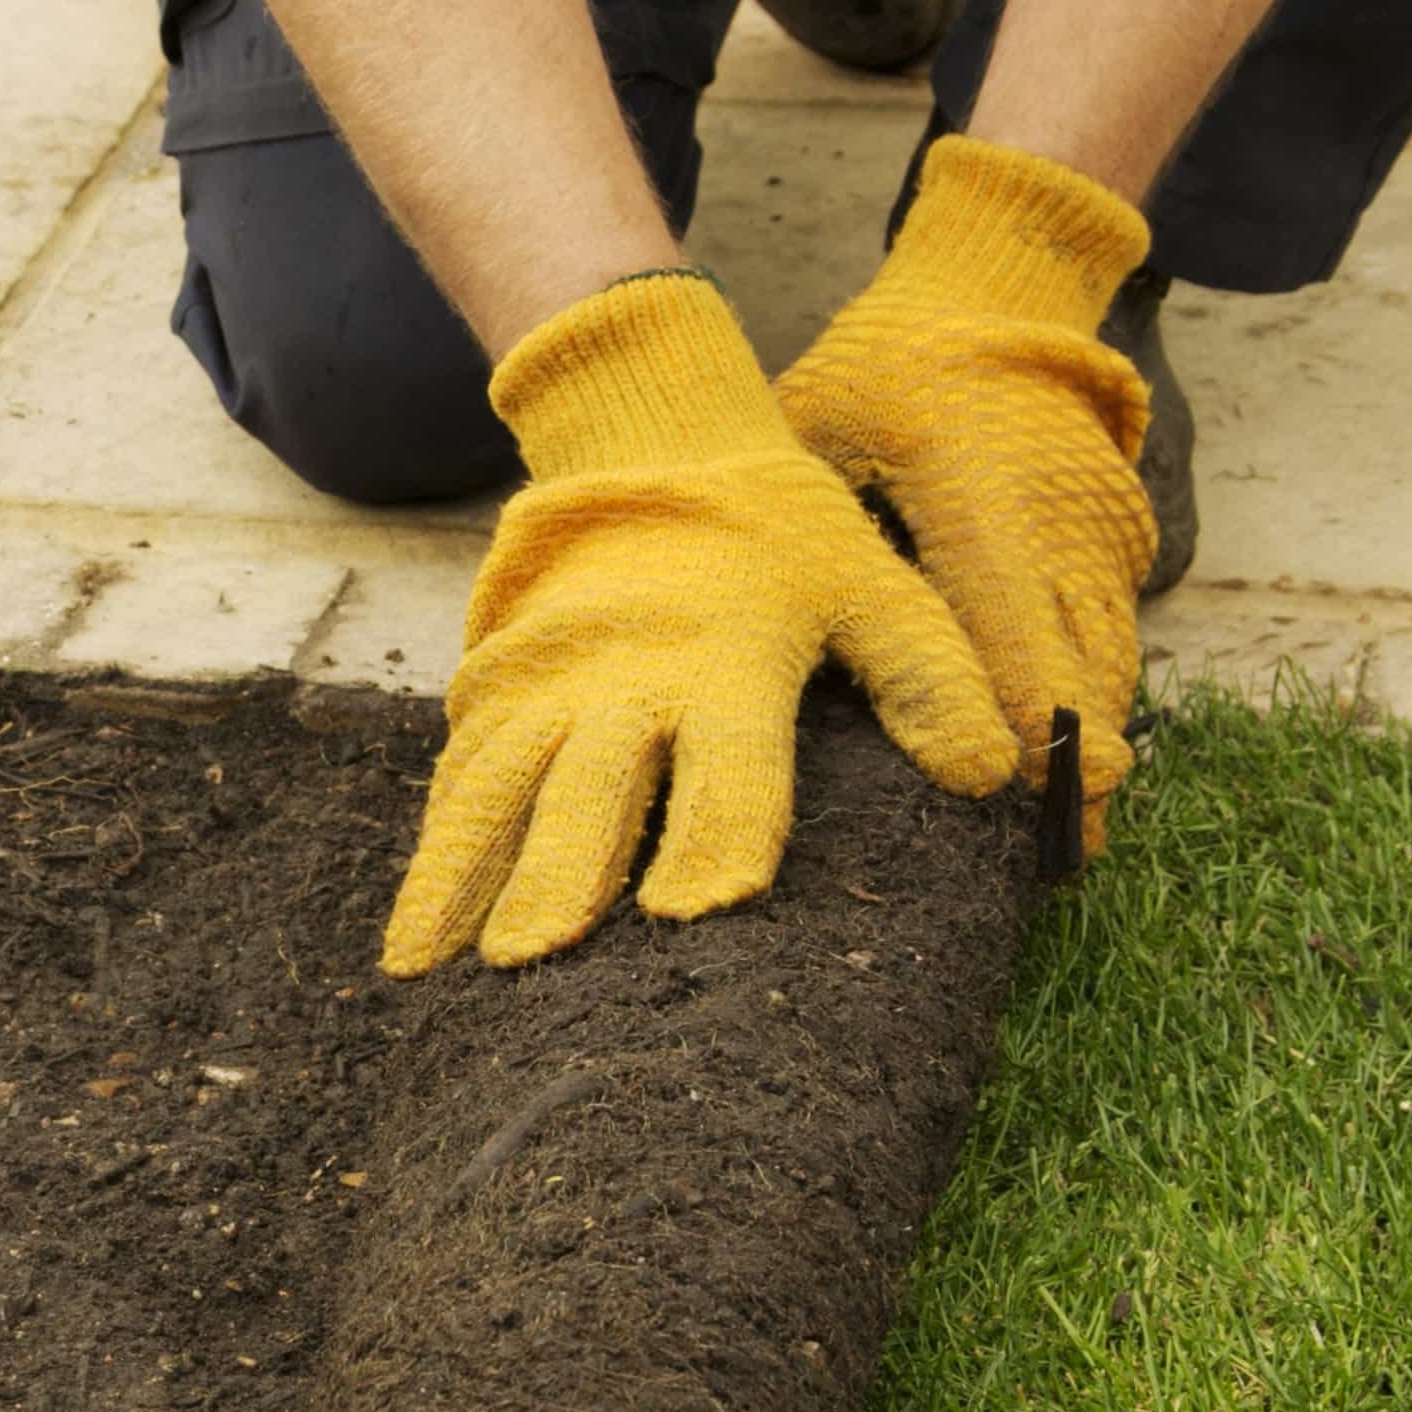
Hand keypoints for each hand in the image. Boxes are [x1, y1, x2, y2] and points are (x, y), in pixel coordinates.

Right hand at [384, 274, 1017, 975]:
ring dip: (462, 878)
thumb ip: (928, 674)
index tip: (700, 913)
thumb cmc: (779, 535)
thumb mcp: (871, 584)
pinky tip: (417, 928)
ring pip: (496, 791)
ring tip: (428, 967)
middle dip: (558, 875)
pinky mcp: (498, 690)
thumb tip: (994, 772)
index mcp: (726, 662)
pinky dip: (433, 851)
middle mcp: (624, 681)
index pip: (730, 769)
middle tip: (534, 957)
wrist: (653, 444)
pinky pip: (459, 777)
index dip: (720, 839)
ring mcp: (548, 687)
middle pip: (588, 791)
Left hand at [777, 135, 1156, 851]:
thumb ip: (801, 532)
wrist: (991, 292)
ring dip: (1092, 739)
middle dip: (1074, 765)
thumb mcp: (816, 435)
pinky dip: (1096, 690)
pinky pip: (1112, 630)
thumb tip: (745, 627)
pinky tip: (1077, 756)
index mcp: (983, 508)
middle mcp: (1057, 528)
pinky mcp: (1114, 535)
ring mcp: (1097, 531)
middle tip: (1058, 858)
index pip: (1008, 638)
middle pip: (1079, 669)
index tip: (1022, 803)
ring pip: (1107, 658)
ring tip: (1074, 833)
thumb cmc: (880, 370)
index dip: (1020, 728)